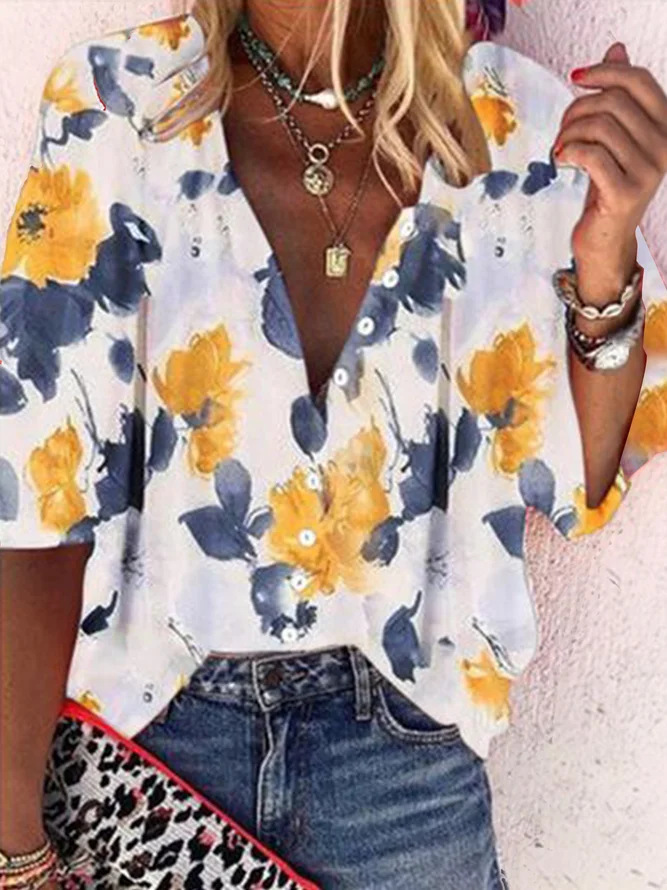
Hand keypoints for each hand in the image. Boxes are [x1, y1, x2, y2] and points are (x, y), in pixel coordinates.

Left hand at [552, 42, 666, 299]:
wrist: (604, 237)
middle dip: (577, 109)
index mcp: (666, 127)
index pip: (639, 80)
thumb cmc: (606, 184)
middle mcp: (665, 146)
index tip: (575, 77)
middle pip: (613, 102)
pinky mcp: (626, 193)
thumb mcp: (613, 136)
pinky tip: (562, 159)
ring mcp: (649, 171)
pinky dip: (569, 151)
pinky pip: (591, 154)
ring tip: (561, 148)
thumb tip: (616, 48)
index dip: (605, 71)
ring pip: (600, 126)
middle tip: (562, 130)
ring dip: (569, 132)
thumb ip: (618, 95)